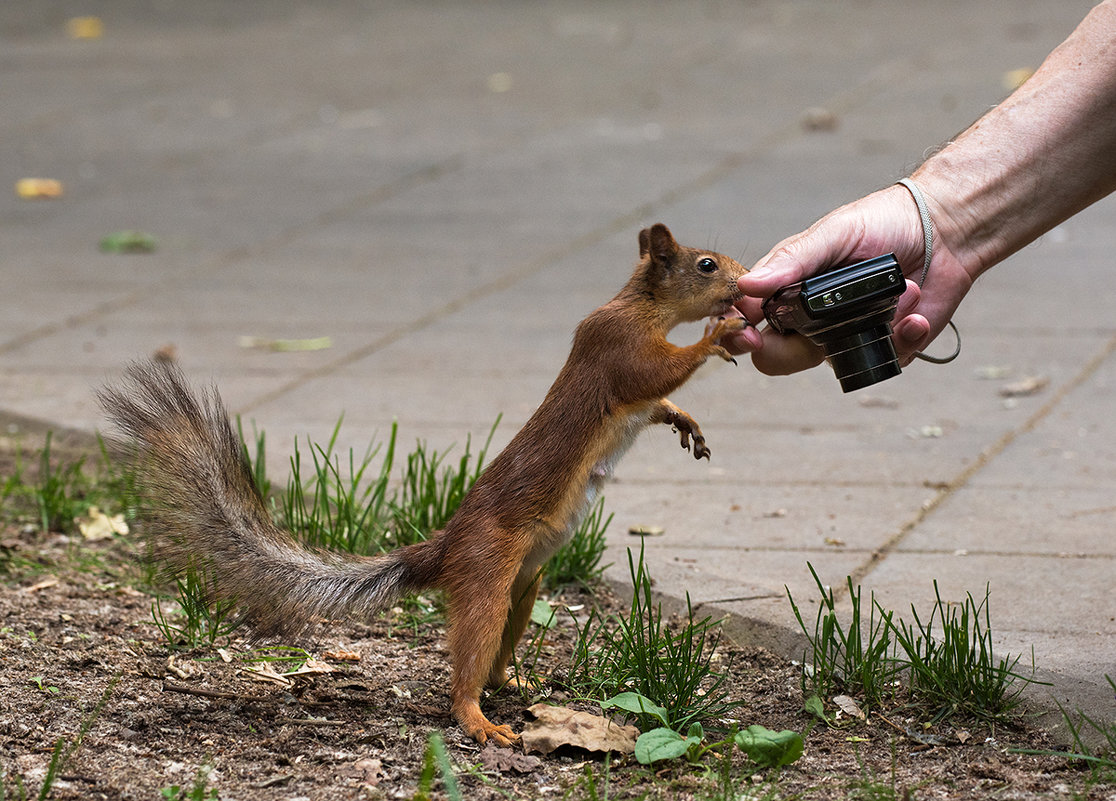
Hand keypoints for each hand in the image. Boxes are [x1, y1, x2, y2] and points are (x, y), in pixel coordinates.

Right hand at [723, 183, 973, 374]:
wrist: (945, 229)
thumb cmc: (882, 223)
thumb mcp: (832, 234)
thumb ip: (792, 261)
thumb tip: (748, 285)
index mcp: (788, 290)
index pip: (749, 320)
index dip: (740, 332)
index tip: (747, 332)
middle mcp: (810, 318)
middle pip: (777, 357)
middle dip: (792, 350)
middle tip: (819, 328)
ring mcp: (846, 335)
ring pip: (832, 363)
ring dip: (863, 330)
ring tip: (902, 292)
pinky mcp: (885, 346)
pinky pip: (883, 361)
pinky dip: (904, 337)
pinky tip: (916, 313)